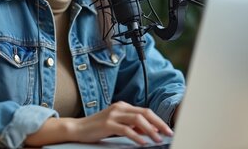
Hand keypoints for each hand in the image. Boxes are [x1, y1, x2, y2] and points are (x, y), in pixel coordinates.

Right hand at [26, 101, 172, 146]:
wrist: (78, 128)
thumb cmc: (98, 127)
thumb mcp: (118, 125)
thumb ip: (132, 126)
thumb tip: (150, 131)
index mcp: (123, 106)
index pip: (145, 111)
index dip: (158, 120)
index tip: (167, 129)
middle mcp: (120, 107)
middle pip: (144, 113)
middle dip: (158, 123)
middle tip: (168, 133)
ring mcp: (113, 114)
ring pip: (137, 119)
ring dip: (150, 130)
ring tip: (157, 139)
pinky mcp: (107, 123)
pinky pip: (125, 129)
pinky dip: (136, 136)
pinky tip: (142, 142)